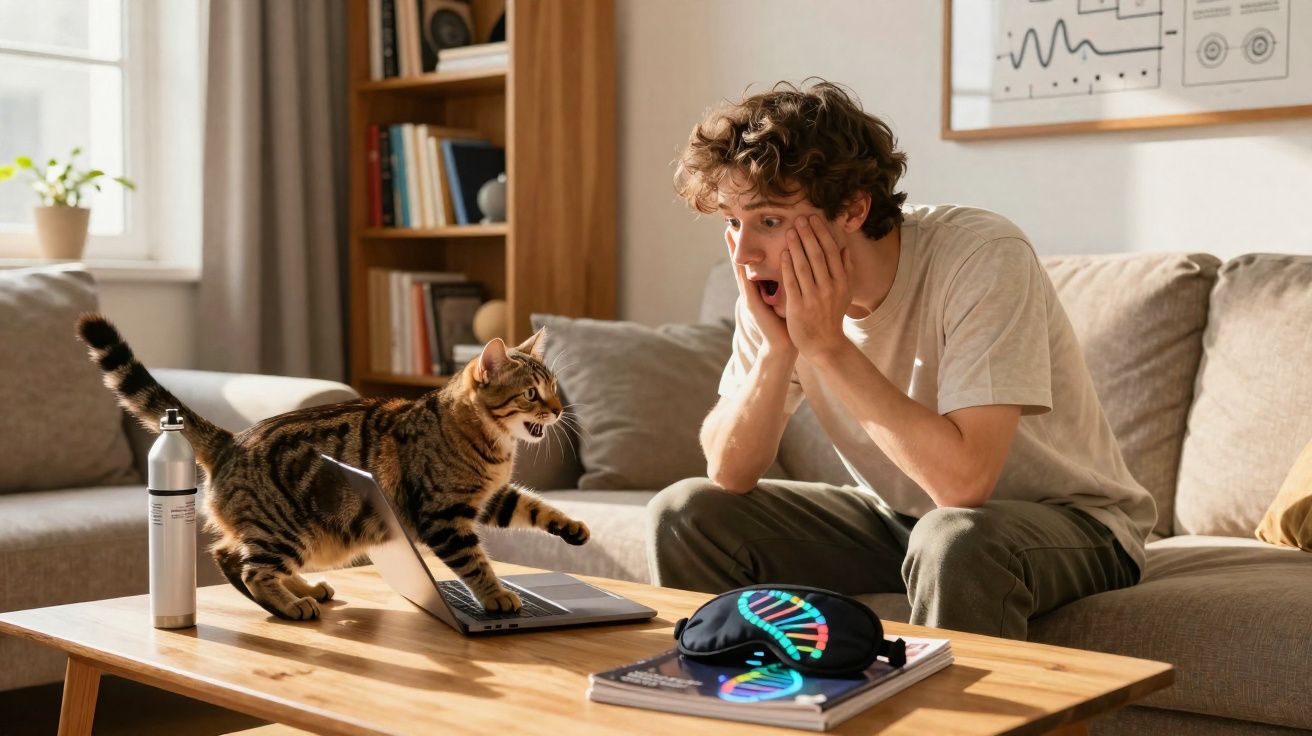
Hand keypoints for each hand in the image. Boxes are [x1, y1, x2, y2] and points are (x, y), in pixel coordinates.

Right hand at [725, 231, 794, 357]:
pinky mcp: (752, 305)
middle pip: (742, 263)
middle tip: (730, 226)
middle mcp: (753, 291)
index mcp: (761, 288)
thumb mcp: (788, 296)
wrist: (783, 345)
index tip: (745, 230)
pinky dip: (742, 271)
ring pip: (740, 270)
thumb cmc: (788, 321)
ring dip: (734, 254)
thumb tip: (796, 264)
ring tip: (729, 237)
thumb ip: (787, 281)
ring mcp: (750, 298)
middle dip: (735, 246)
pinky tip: (739, 260)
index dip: (748, 248)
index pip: (754, 263)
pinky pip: (746, 284)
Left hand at [781, 215, 853, 360]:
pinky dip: (787, 266)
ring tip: (789, 231)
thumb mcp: (845, 292)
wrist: (824, 343)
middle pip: (818, 255)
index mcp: (842, 282)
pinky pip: (792, 282)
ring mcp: (814, 297)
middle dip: (808, 235)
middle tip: (799, 219)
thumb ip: (846, 269)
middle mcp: (830, 288)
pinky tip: (783, 253)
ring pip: (804, 266)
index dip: (822, 233)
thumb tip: (845, 247)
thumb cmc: (832, 315)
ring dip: (796, 246)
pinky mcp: (799, 307)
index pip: (831, 252)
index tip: (813, 219)